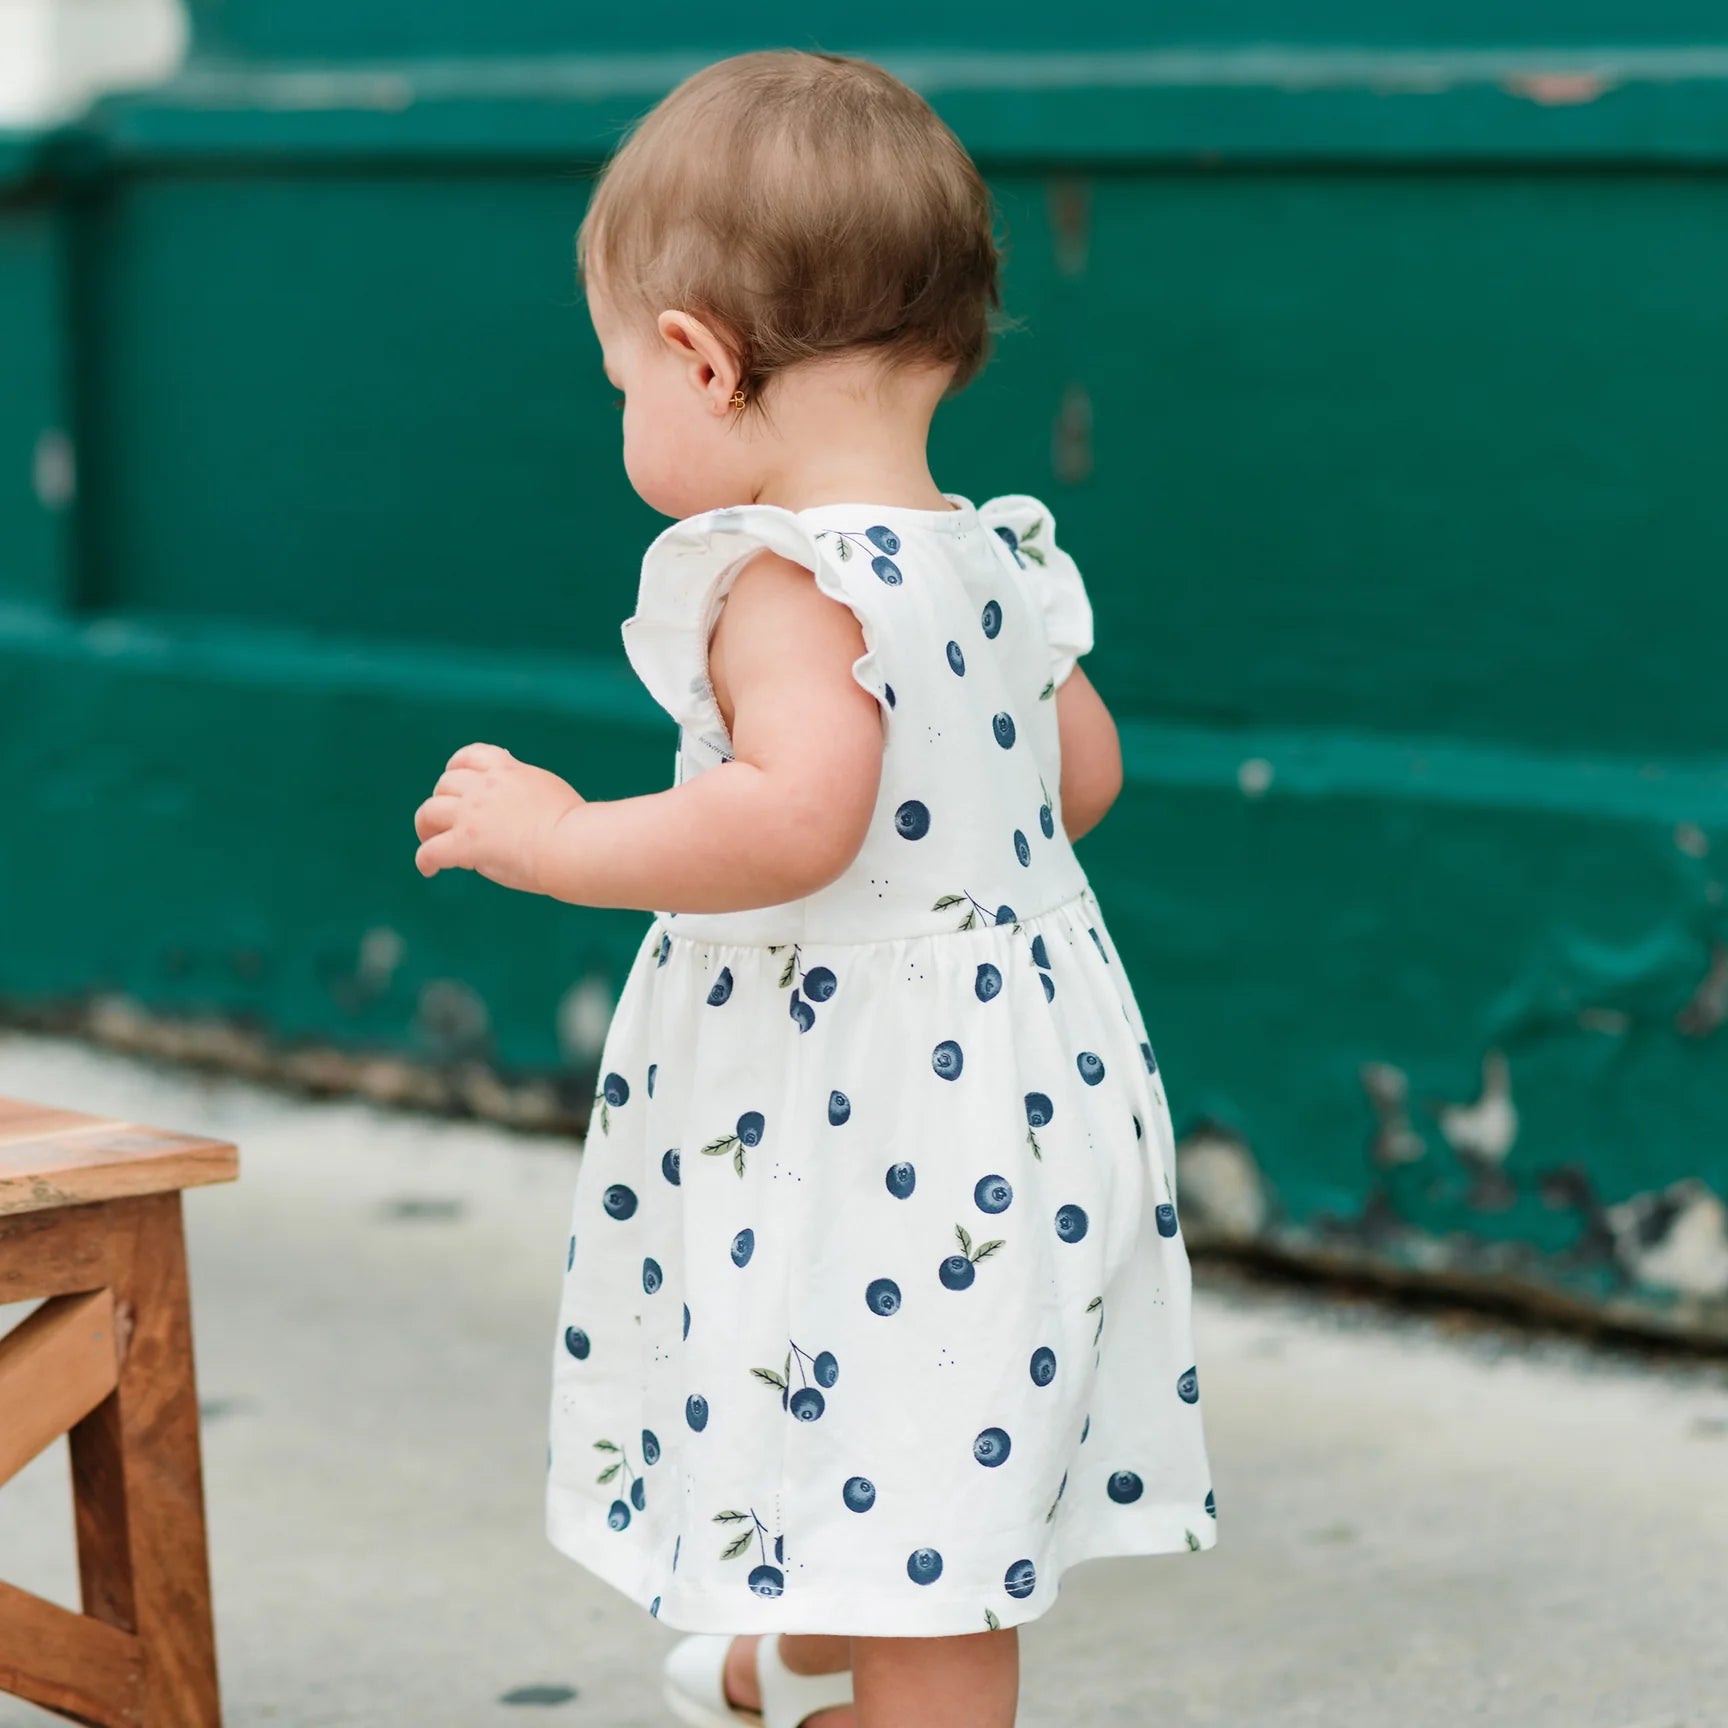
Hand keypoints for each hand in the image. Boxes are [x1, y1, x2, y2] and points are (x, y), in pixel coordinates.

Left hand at [413, 742, 583, 895]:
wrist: (574, 844)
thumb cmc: (576, 828)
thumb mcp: (550, 791)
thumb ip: (526, 792)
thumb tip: (514, 810)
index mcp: (509, 771)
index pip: (471, 755)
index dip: (456, 768)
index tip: (457, 782)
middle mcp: (486, 786)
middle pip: (445, 783)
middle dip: (442, 800)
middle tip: (445, 821)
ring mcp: (472, 813)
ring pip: (429, 811)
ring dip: (426, 826)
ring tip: (431, 841)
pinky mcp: (465, 842)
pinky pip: (430, 850)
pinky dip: (425, 860)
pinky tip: (429, 870)